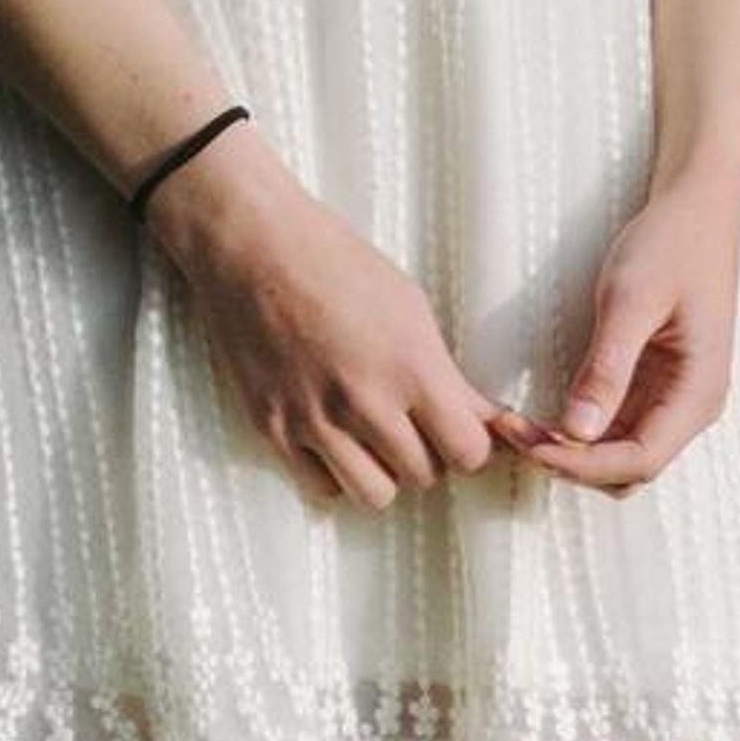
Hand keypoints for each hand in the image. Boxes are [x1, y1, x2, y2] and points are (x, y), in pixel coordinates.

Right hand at [146, 125, 505, 509]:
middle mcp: (365, 401)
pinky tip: (334, 442)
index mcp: (411, 366)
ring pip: (376, 495)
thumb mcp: (409, 308)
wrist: (252, 245)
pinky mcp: (273, 429)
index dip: (469, 445)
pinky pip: (322, 488)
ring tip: (374, 439)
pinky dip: (335, 474)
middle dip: (427, 455)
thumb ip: (447, 375)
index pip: (468, 451)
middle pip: (424, 476)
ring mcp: (315, 420)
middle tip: (412, 425)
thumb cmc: (335, 263)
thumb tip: (487, 422)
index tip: (457, 429)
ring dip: (384, 472)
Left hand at [494, 171, 739, 495]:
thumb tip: (577, 431)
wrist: (696, 209)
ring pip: (617, 456)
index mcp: (697, 393)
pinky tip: (540, 415)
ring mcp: (671, 401)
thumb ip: (607, 366)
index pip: (639, 461)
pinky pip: (612, 428)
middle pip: (627, 470)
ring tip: (518, 428)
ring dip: (568, 452)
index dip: (582, 465)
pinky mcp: (651, 388)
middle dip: (570, 464)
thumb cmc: (672, 243)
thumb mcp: (631, 299)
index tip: (531, 446)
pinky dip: (575, 432)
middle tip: (514, 435)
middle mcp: (689, 408)